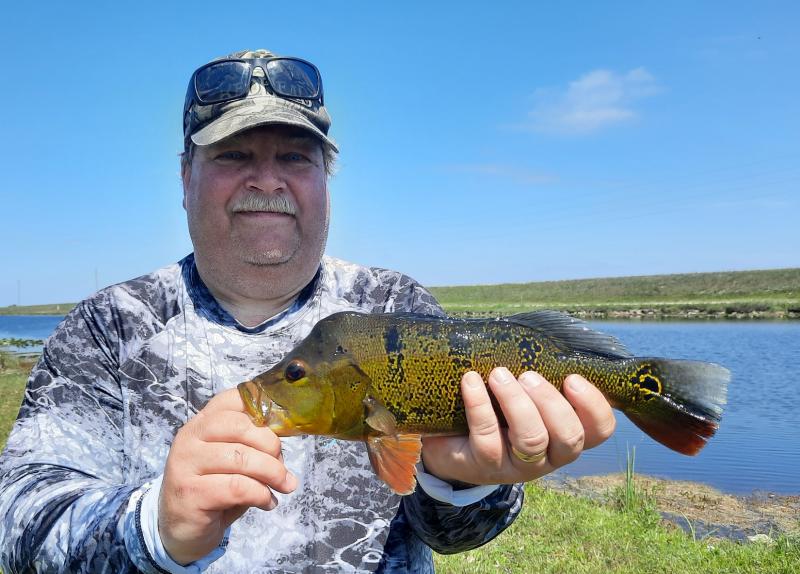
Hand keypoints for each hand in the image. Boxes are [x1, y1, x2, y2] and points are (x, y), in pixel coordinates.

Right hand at [158, 388, 297, 564]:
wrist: (181, 530)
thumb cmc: (214, 489)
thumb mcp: (234, 461)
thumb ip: (253, 446)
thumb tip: (283, 449)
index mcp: (202, 422)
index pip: (234, 398)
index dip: (265, 409)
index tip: (284, 428)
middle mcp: (190, 436)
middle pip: (241, 426)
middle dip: (272, 446)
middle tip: (283, 468)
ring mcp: (185, 463)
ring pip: (242, 458)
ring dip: (272, 473)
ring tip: (283, 486)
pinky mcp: (190, 492)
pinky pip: (237, 487)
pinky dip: (261, 494)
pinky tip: (267, 502)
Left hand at [421, 368, 615, 485]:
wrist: (455, 442)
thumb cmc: (500, 408)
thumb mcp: (525, 392)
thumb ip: (541, 373)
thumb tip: (545, 334)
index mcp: (568, 433)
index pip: (600, 429)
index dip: (593, 405)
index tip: (572, 378)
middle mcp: (551, 454)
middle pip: (569, 437)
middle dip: (551, 402)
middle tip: (528, 376)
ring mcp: (521, 465)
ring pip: (532, 439)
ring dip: (517, 403)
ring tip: (499, 375)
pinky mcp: (487, 465)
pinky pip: (488, 438)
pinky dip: (480, 405)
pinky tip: (471, 381)